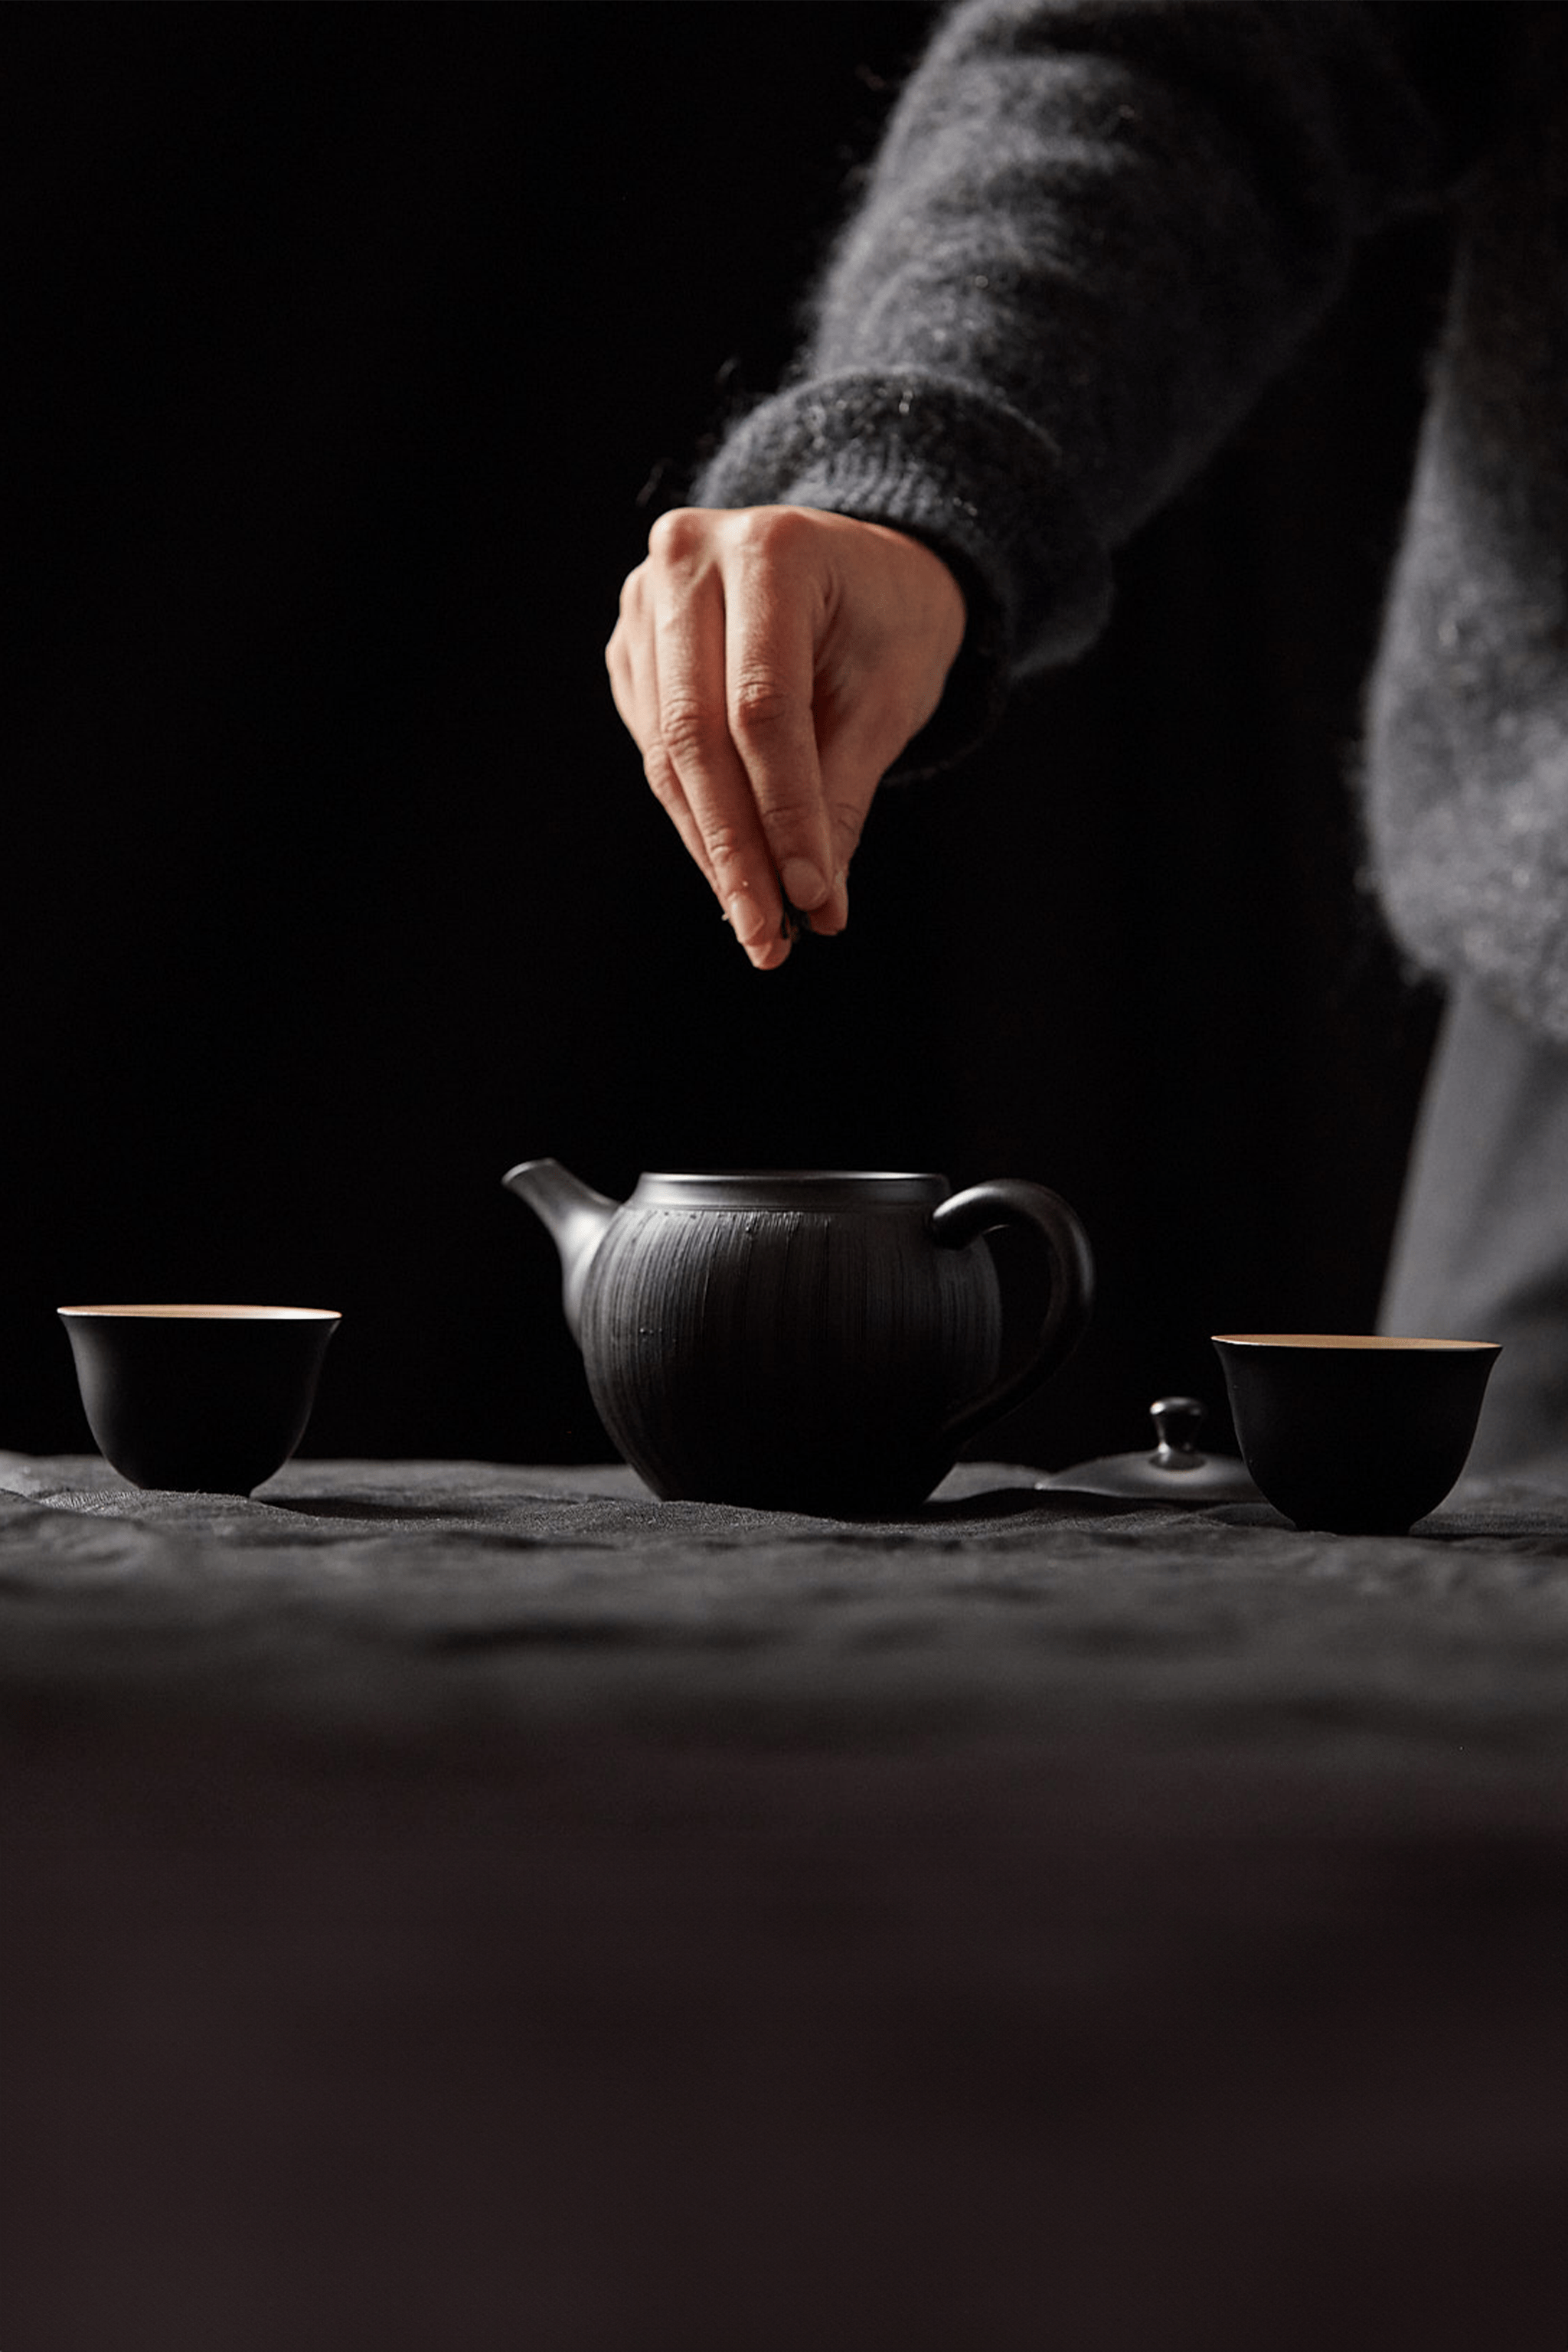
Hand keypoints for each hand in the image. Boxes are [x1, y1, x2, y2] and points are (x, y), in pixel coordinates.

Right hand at [606, 506, 965, 967]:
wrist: (862, 566)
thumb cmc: (890, 623)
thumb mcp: (890, 698)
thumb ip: (843, 794)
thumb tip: (816, 905)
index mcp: (772, 549)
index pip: (762, 708)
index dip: (783, 813)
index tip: (810, 898)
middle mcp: (690, 557)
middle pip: (696, 733)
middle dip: (734, 849)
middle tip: (765, 937)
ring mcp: (646, 596)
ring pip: (665, 751)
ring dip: (709, 847)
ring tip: (756, 923)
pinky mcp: (630, 642)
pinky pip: (653, 745)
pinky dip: (693, 814)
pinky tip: (731, 867)